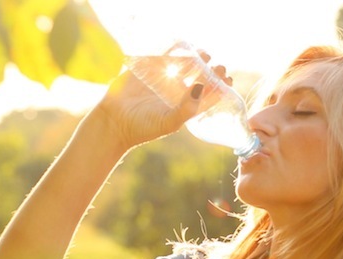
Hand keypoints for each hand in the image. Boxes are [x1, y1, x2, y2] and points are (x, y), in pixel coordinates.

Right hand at [93, 51, 233, 150]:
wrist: (114, 121)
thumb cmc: (144, 127)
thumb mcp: (170, 122)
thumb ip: (188, 108)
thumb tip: (201, 85)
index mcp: (186, 106)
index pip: (209, 94)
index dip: (221, 86)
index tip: (227, 79)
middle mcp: (178, 92)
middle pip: (201, 76)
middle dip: (212, 70)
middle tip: (217, 66)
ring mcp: (164, 80)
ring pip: (186, 64)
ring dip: (197, 58)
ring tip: (204, 55)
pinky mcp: (150, 69)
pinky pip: (166, 55)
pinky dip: (177, 49)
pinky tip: (185, 48)